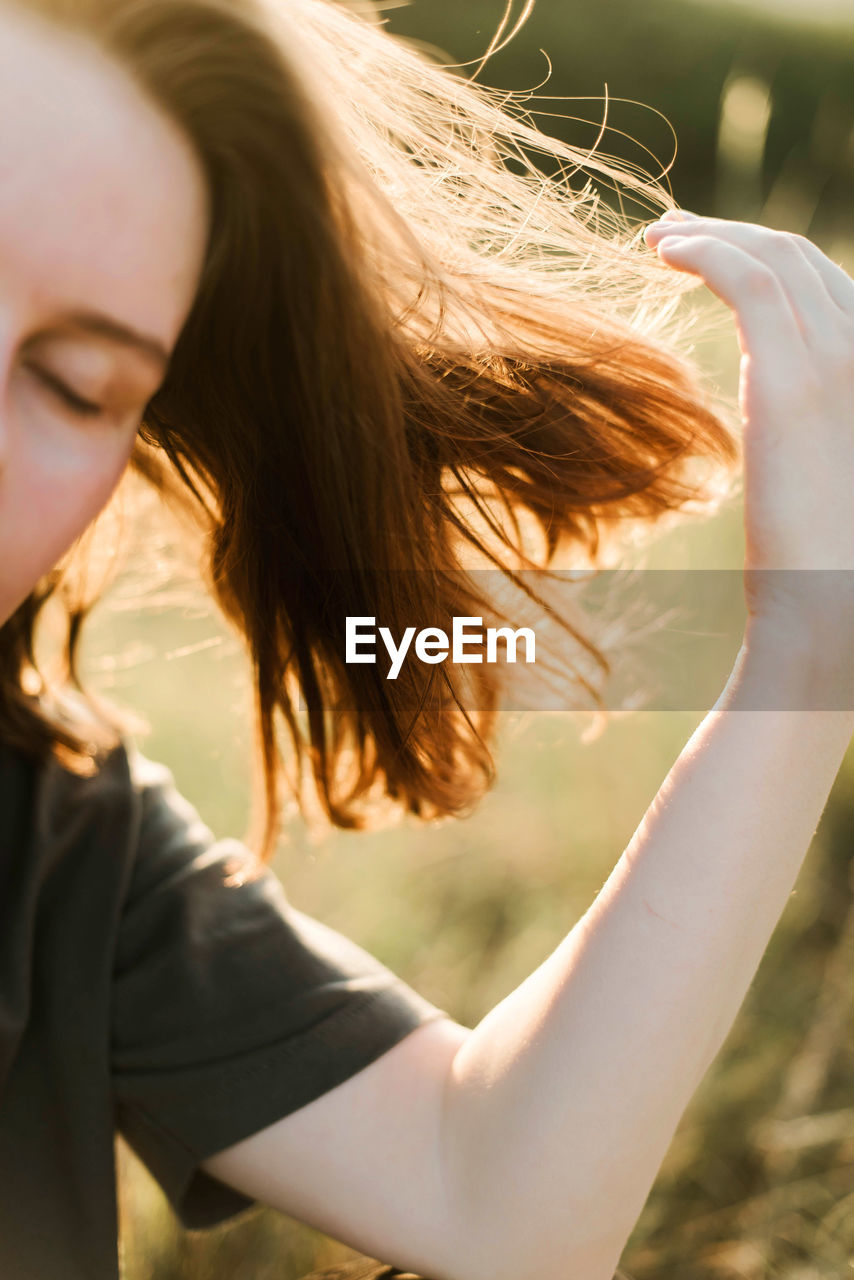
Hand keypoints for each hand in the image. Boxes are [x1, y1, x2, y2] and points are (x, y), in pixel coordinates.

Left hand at [644, 211, 853, 640]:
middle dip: (737, 234)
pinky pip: (748, 281)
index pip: (827, 283)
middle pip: (802, 258)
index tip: (716, 252)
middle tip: (678, 236)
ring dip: (712, 233)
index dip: (769, 254)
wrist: (834, 603)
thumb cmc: (828, 560)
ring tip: (659, 239)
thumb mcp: (833, 470)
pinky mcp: (794, 379)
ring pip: (775, 256)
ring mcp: (843, 358)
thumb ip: (818, 423)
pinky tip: (665, 252)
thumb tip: (790, 413)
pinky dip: (706, 251)